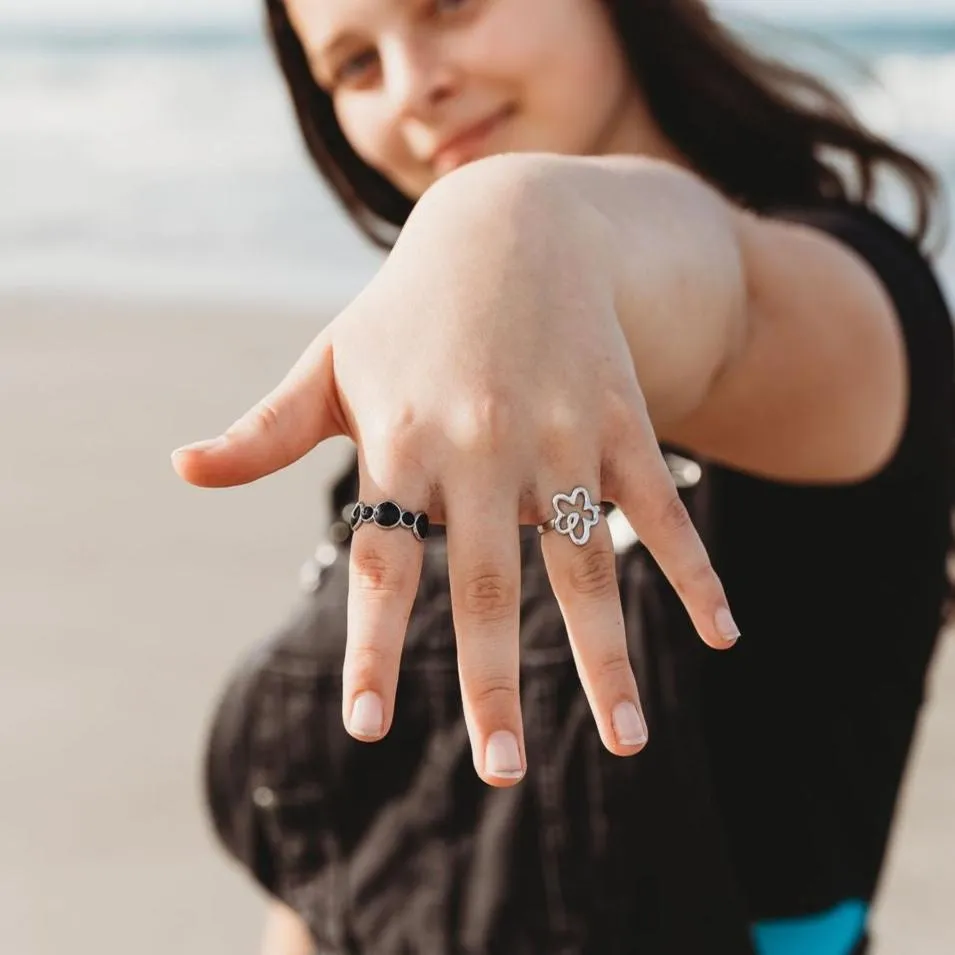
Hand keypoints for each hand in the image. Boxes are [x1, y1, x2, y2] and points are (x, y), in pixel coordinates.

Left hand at [172, 162, 739, 786]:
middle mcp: (484, 446)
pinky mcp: (621, 422)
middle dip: (494, 683)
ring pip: (587, 563)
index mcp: (405, 440)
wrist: (514, 226)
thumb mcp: (331, 361)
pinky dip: (695, 572)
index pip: (382, 561)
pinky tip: (725, 634)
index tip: (368, 726)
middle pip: (488, 583)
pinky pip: (662, 509)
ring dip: (610, 657)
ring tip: (631, 741)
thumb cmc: (408, 310)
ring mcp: (562, 436)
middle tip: (501, 769)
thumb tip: (183, 469)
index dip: (375, 645)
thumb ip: (266, 429)